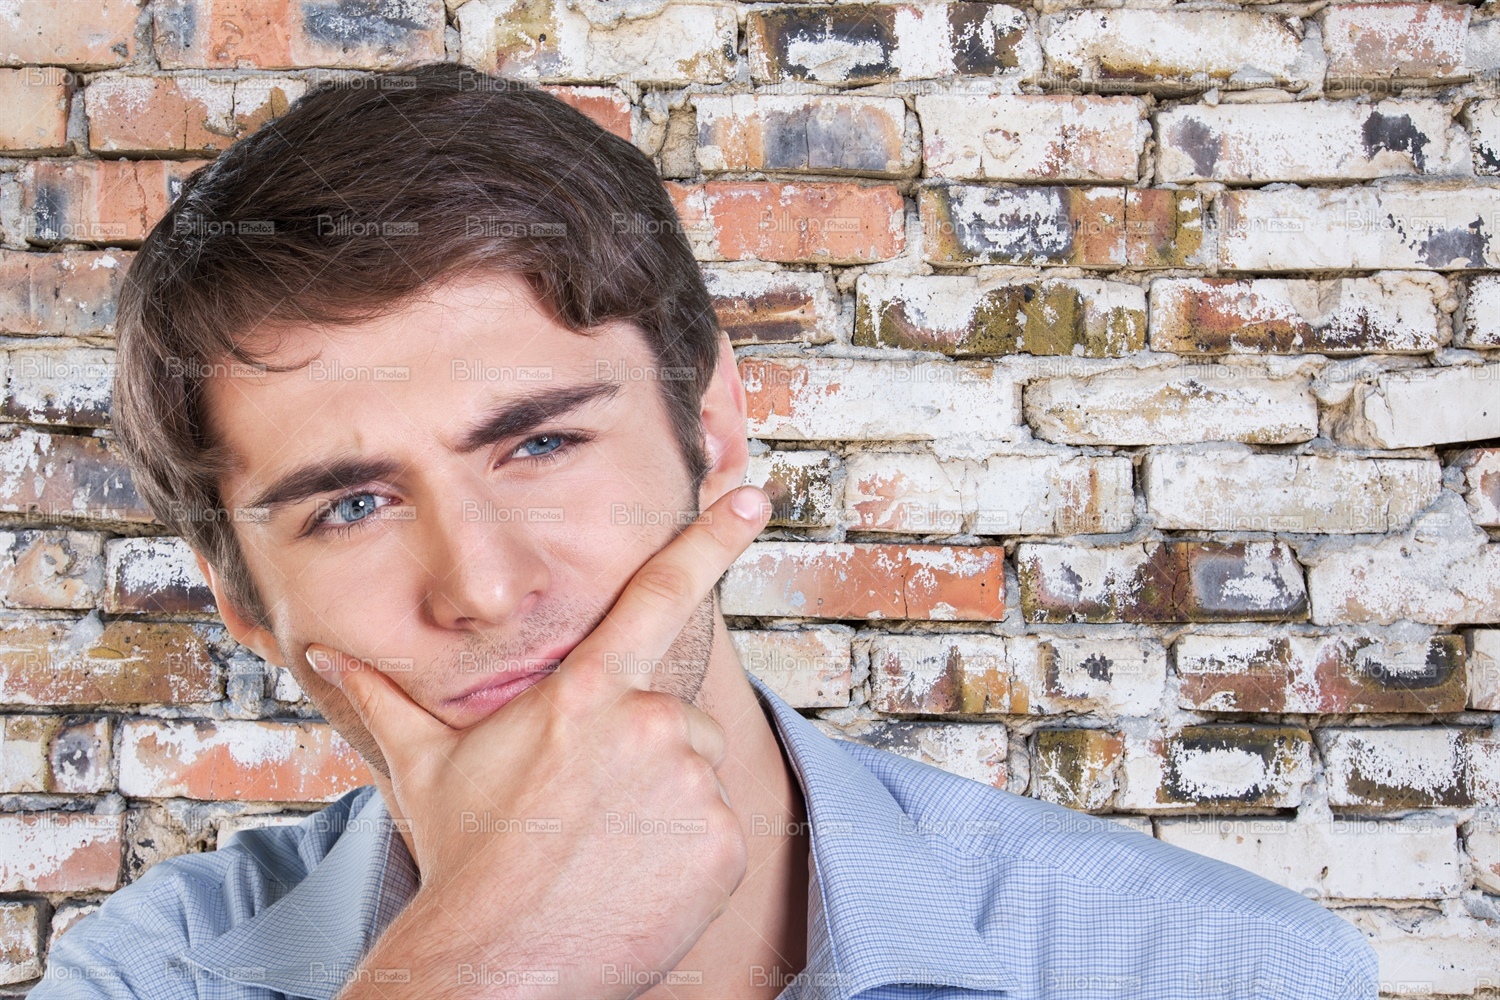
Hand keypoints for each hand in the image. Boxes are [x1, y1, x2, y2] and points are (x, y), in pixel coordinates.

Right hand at [309, 485, 770, 999]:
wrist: (500, 963)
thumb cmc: (465, 861)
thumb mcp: (427, 769)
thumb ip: (388, 700)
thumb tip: (323, 651)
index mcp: (584, 693)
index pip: (657, 595)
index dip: (711, 540)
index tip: (751, 498)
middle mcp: (649, 724)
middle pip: (669, 718)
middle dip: (640, 754)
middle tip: (589, 810)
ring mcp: (692, 784)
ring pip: (694, 776)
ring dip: (664, 805)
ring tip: (606, 851)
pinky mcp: (724, 842)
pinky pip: (719, 832)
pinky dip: (689, 854)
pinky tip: (637, 881)